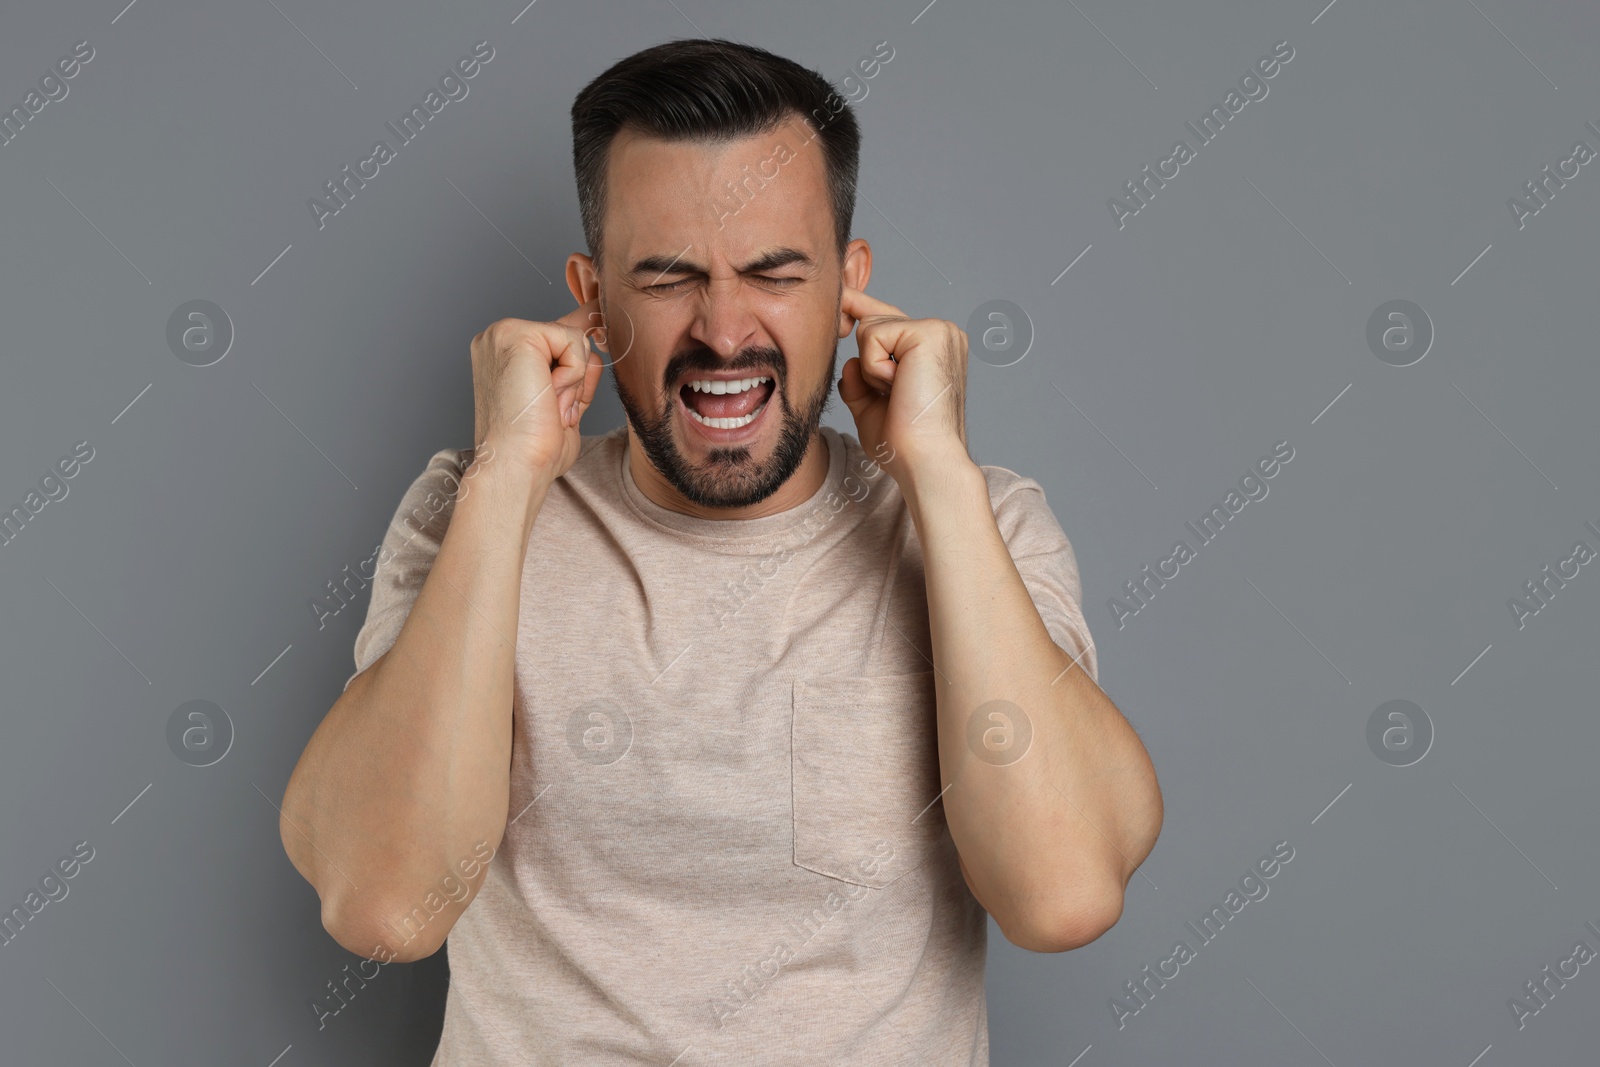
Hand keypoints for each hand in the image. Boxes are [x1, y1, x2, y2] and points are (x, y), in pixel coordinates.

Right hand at [469, 300, 605, 479]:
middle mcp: (498, 339)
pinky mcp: (517, 334)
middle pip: (570, 335)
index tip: (598, 320)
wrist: (517, 465)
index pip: (553, 336)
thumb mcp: (563, 400)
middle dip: (577, 376)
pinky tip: (549, 394)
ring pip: (574, 337)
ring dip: (574, 380)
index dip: (578, 339)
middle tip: (553, 409)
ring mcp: (504, 334)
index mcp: (503, 355)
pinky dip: (574, 374)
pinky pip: (574, 341)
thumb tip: (594, 338)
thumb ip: (575, 370)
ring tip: (548, 405)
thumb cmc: (535, 447)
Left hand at [836, 286, 969, 474]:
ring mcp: (938, 330)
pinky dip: (874, 367)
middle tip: (892, 394)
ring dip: (871, 369)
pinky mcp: (928, 332)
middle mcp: (942, 334)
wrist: (924, 460)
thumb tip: (850, 362)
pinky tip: (898, 386)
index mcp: (935, 349)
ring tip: (898, 393)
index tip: (841, 295)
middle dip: (867, 360)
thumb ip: (860, 382)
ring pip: (869, 327)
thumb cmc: (905, 443)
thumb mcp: (871, 408)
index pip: (891, 320)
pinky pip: (872, 335)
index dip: (861, 308)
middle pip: (874, 321)